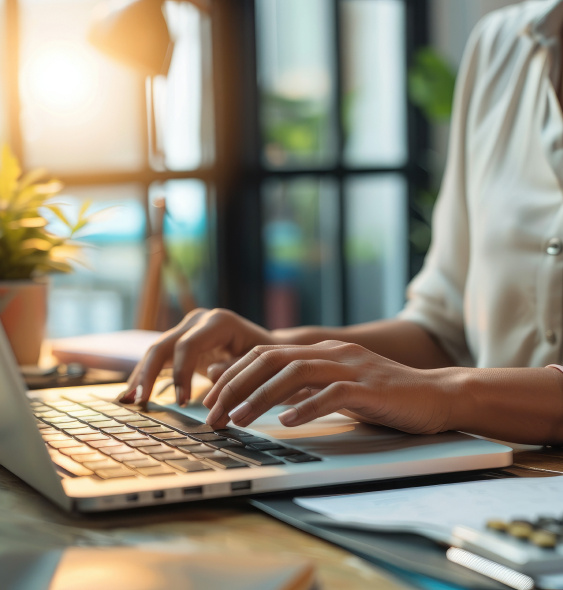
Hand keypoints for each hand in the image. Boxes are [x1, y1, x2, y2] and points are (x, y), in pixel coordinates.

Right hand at [121, 308, 275, 405]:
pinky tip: (131, 395)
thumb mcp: (257, 363)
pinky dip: (146, 376)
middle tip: (141, 402)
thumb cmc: (267, 357)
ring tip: (126, 401)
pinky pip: (159, 358)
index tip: (181, 402)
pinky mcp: (182, 342)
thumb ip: (235, 368)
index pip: (188, 345)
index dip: (181, 373)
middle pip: (164, 345)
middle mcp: (198, 320)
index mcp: (218, 321)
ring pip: (156, 351)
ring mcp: (188, 328)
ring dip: (140, 376)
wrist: (269, 348)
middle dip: (149, 374)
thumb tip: (211, 375)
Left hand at [203, 340, 452, 434]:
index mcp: (322, 351)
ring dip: (262, 397)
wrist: (435, 395)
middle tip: (213, 413)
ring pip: (296, 373)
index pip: (265, 354)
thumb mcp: (337, 387)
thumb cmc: (383, 397)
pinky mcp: (370, 388)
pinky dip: (306, 407)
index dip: (234, 374)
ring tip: (239, 420)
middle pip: (272, 360)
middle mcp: (333, 353)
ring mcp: (352, 368)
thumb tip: (265, 395)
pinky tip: (286, 423)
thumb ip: (305, 386)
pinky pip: (333, 394)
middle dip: (237, 386)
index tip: (211, 398)